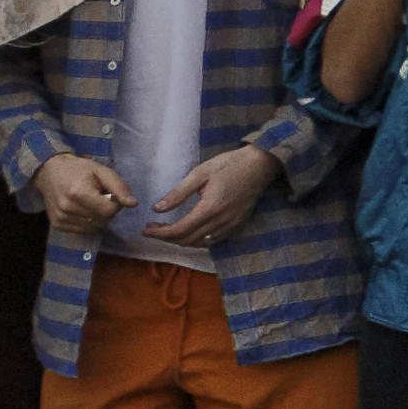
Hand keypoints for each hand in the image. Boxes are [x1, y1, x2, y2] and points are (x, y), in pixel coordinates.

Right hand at [31, 153, 131, 236]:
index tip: (109, 194)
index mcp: (79, 193)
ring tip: (89, 203)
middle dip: (107, 210)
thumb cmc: (78, 169)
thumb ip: (119, 187)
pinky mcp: (57, 225)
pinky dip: (87, 222)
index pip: (109, 211)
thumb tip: (133, 204)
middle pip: (102, 220)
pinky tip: (81, 210)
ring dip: (98, 217)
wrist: (49, 172)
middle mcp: (68, 208)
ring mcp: (61, 218)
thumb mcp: (102, 171)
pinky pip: (83, 230)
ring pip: (94, 227)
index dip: (115, 204)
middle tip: (99, 197)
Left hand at [143, 146, 275, 247]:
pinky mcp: (237, 225)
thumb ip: (178, 193)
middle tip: (151, 230)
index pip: (180, 230)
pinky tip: (187, 232)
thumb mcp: (199, 173)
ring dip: (181, 241)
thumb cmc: (229, 164)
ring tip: (166, 231)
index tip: (146, 230)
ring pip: (200, 244)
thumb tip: (157, 208)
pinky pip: (213, 241)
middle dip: (167, 238)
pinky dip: (197, 241)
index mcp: (211, 208)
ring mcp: (231, 225)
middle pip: (188, 240)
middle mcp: (221, 221)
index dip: (160, 233)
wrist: (261, 164)